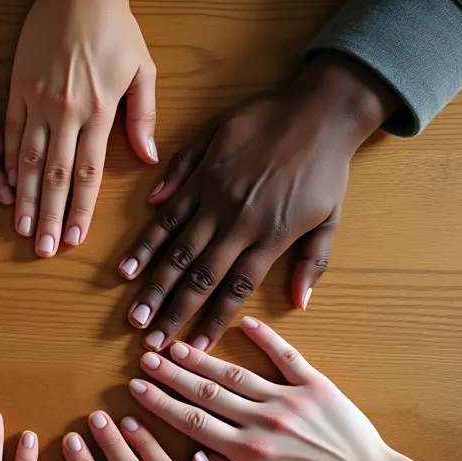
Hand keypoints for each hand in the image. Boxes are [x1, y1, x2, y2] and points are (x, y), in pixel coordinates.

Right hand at [6, 0, 156, 256]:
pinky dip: (7, 162)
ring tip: (20, 229)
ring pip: (29, 160)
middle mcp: (65, 112)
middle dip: (50, 217)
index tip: (75, 239)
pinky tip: (6, 186)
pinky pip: (9, 132)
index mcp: (97, 112)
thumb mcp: (142, 69)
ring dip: (25, 198)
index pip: (88, 174)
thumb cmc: (115, 27)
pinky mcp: (16, 87)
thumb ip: (143, 117)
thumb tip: (148, 158)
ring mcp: (37, 101)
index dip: (81, 210)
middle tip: (42, 250)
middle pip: (56, 176)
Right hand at [121, 53, 398, 350]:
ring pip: (177, 249)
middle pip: (198, 276)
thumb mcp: (332, 219)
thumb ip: (313, 262)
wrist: (316, 111)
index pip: (235, 290)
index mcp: (271, 237)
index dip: (211, 321)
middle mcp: (238, 222)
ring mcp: (215, 196)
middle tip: (148, 340)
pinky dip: (147, 238)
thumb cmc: (326, 167)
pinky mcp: (201, 172)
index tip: (193, 349)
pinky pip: (169, 210)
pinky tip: (129, 263)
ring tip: (133, 312)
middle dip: (171, 312)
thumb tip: (298, 303)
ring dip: (153, 284)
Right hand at [129, 317, 422, 460]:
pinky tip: (244, 324)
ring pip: (236, 375)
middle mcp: (264, 421)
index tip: (136, 388)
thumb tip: (198, 455)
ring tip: (177, 345)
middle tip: (145, 358)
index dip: (161, 403)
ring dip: (203, 358)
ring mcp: (290, 400)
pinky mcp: (316, 387)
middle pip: (206, 392)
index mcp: (249, 453)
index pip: (193, 422)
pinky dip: (265, 338)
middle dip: (171, 375)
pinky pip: (286, 357)